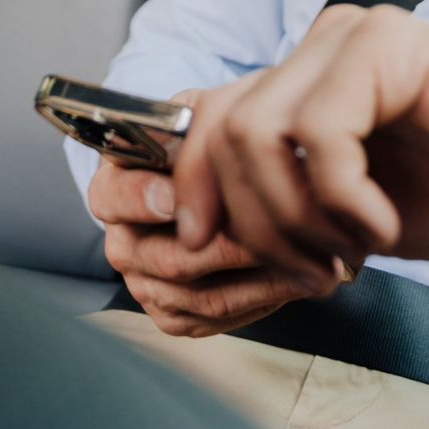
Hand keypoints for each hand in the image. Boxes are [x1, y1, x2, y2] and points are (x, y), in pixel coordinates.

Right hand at [88, 87, 341, 336]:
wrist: (233, 174)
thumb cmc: (221, 138)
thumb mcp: (209, 112)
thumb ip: (207, 125)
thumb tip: (218, 153)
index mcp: (116, 182)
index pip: (114, 197)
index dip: (144, 198)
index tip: (178, 196)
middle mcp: (124, 239)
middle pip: (169, 258)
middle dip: (235, 246)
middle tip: (285, 229)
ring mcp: (147, 283)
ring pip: (201, 294)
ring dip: (263, 277)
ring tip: (314, 256)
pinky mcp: (175, 315)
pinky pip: (217, 317)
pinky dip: (263, 299)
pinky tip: (299, 274)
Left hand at [174, 5, 428, 268]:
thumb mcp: (355, 208)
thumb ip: (288, 195)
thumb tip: (200, 222)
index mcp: (311, 77)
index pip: (207, 117)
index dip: (190, 187)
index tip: (210, 247)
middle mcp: (325, 45)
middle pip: (221, 129)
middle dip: (254, 223)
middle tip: (316, 269)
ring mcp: (354, 37)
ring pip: (257, 131)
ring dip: (297, 217)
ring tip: (353, 248)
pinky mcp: (388, 45)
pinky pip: (320, 133)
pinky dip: (344, 200)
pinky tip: (386, 222)